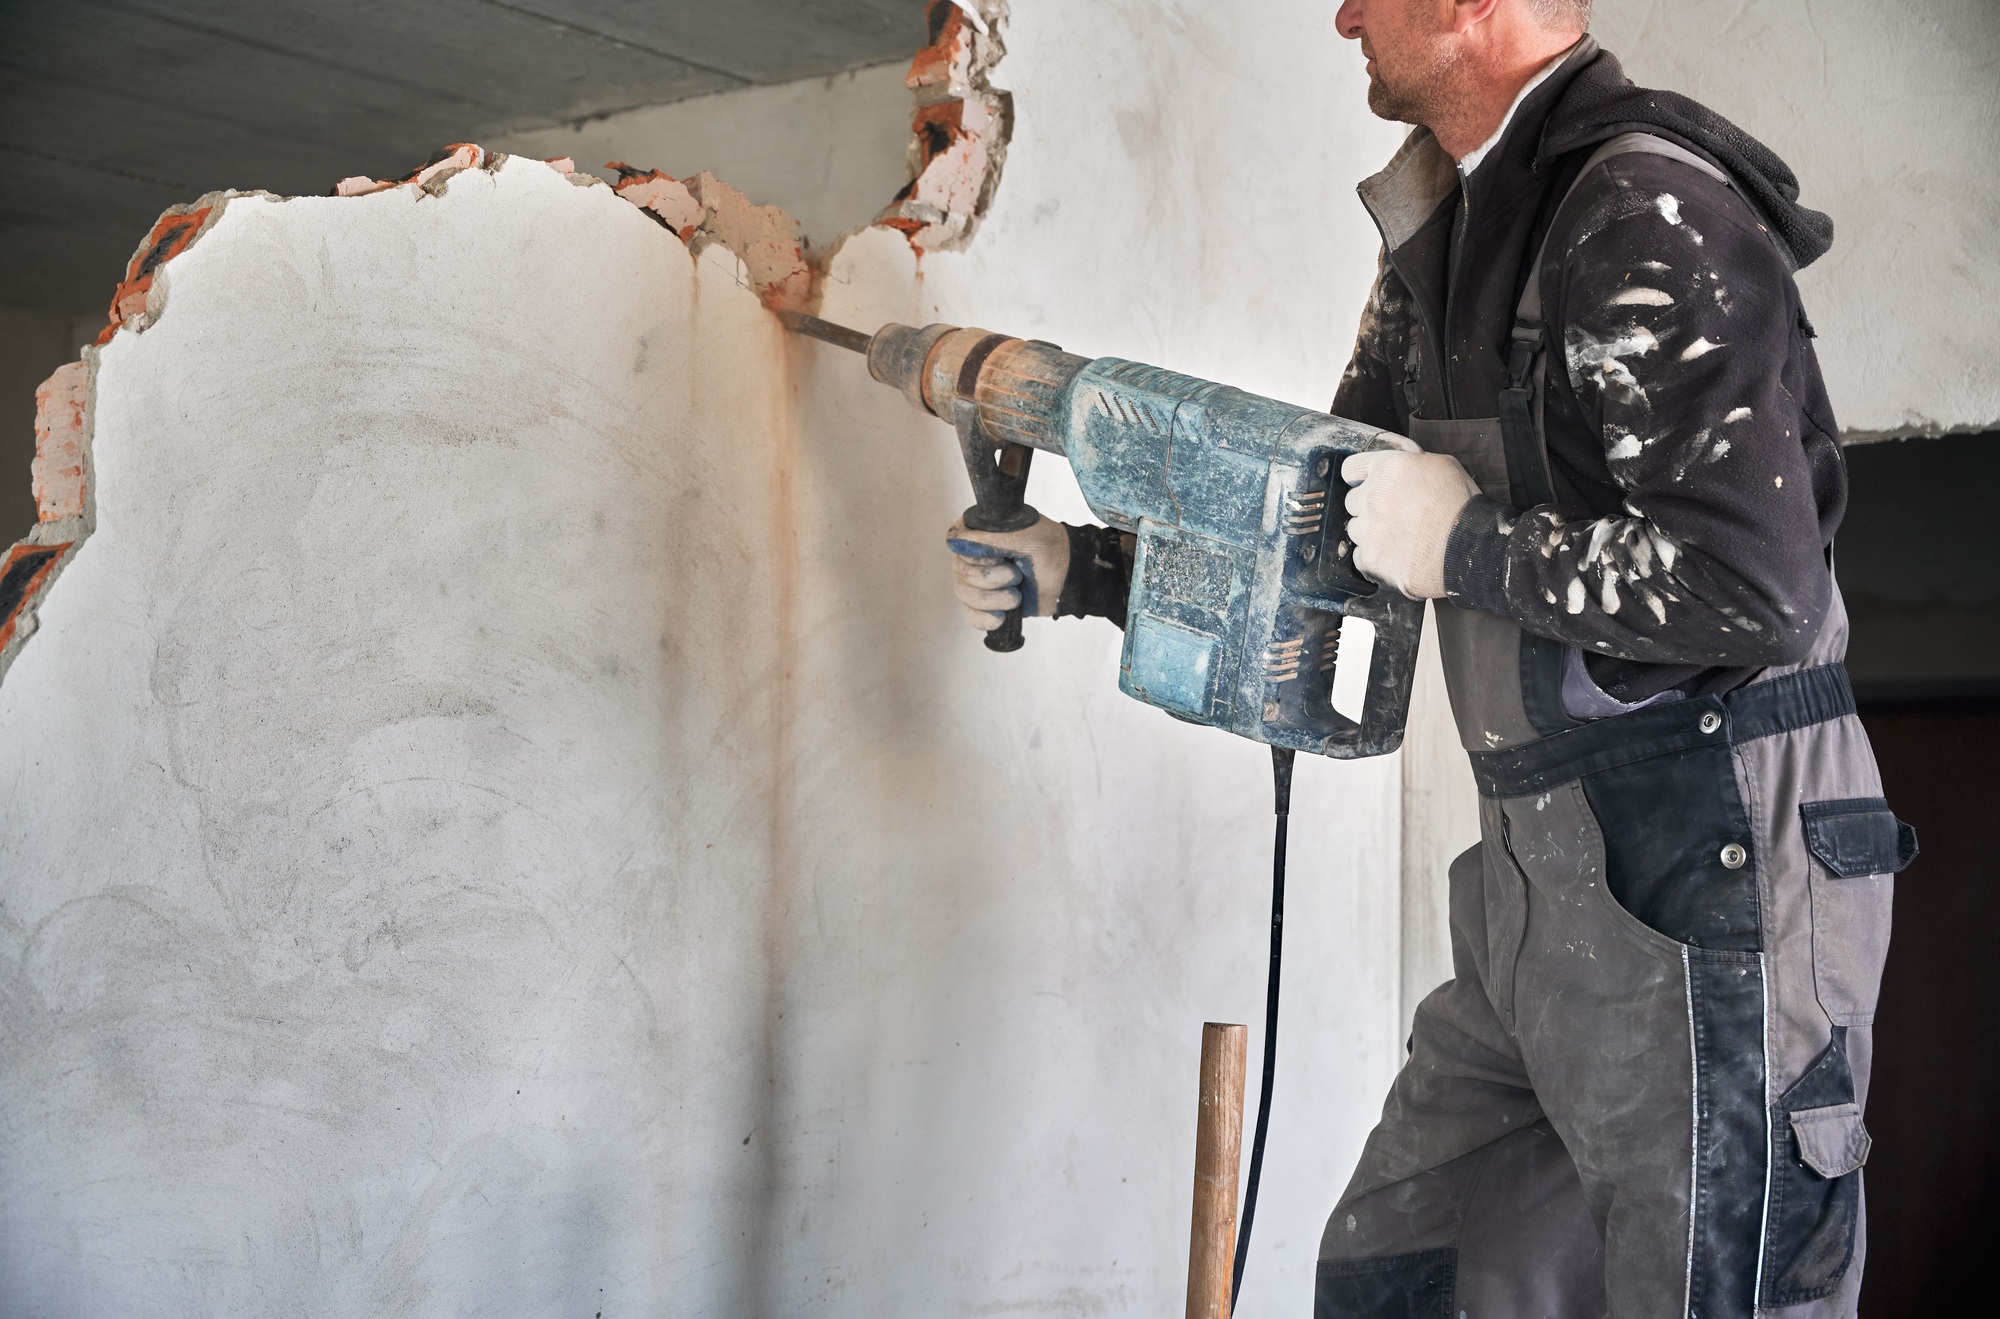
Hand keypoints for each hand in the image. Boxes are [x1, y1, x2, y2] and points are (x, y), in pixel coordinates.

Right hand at [945, 515, 1069, 632]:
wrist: (1069, 576)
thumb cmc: (1050, 549)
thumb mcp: (1023, 538)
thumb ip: (988, 538)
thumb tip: (955, 541)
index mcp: (981, 533)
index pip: (956, 543)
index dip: (975, 555)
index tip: (998, 556)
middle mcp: (975, 557)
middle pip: (960, 572)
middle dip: (989, 579)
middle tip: (1016, 576)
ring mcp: (980, 582)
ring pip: (964, 594)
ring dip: (991, 600)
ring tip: (1016, 597)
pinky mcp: (987, 604)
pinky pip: (971, 615)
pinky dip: (984, 618)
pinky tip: (1002, 617)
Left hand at [1340, 436, 1478, 599]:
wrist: (1470, 547)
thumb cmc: (1462, 506)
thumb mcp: (1444, 466)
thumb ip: (1414, 464)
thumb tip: (1406, 466)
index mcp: (1387, 468)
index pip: (1351, 469)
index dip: (1360, 478)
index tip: (1366, 486)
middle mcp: (1372, 496)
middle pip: (1352, 502)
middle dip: (1369, 508)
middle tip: (1395, 516)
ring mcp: (1368, 529)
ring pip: (1356, 530)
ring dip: (1372, 534)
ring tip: (1401, 539)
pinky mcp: (1370, 558)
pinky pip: (1361, 557)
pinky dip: (1375, 559)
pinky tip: (1397, 557)